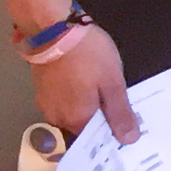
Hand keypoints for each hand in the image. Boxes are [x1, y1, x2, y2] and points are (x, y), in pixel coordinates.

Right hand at [33, 24, 136, 143]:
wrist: (53, 30)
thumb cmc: (88, 56)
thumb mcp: (112, 83)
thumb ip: (120, 113)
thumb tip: (129, 141)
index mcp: (76, 120)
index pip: (96, 141)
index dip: (112, 135)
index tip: (128, 130)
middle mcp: (58, 117)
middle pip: (84, 127)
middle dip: (102, 120)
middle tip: (122, 108)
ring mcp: (47, 103)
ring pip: (73, 113)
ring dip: (89, 107)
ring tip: (106, 94)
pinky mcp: (42, 89)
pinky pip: (64, 101)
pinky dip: (76, 97)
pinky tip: (87, 84)